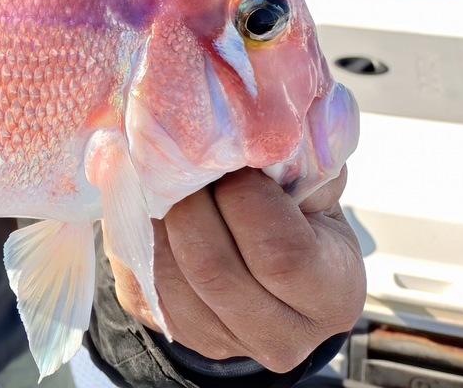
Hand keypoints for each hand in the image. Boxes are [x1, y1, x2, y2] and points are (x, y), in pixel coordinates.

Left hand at [111, 167, 363, 371]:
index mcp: (330, 295)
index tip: (235, 162)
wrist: (268, 261)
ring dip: (152, 212)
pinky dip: (132, 226)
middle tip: (187, 161)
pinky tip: (140, 195)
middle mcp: (279, 334)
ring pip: (164, 272)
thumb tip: (266, 122)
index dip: (247, 198)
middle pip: (212, 266)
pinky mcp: (168, 327)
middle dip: (190, 201)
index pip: (281, 254)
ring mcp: (219, 339)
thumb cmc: (297, 215)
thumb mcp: (316, 185)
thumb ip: (302, 158)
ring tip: (160, 172)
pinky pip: (136, 275)